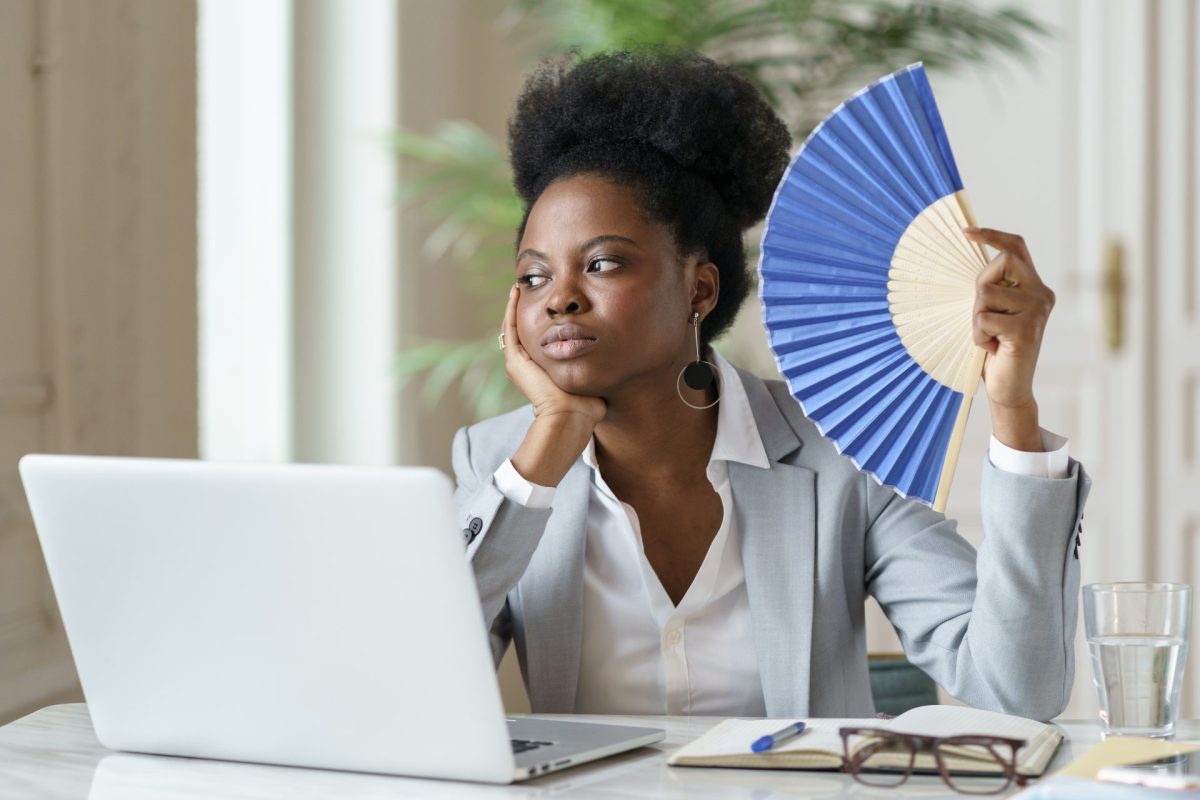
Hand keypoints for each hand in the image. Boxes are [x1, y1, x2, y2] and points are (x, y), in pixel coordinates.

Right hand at [502, 285, 605, 424]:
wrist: (571, 417)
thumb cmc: (586, 405)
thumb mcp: (590, 377)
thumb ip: (595, 365)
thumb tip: (614, 355)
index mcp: (542, 371)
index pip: (538, 341)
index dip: (541, 322)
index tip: (547, 304)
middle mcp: (526, 367)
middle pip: (522, 332)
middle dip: (525, 310)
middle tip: (525, 288)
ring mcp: (517, 363)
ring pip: (512, 327)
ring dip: (514, 306)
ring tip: (518, 286)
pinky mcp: (515, 360)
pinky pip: (510, 328)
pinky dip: (511, 309)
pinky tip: (515, 292)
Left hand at [963, 227, 1054, 451]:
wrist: (1009, 388)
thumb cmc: (996, 349)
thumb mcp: (993, 312)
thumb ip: (992, 288)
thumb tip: (970, 256)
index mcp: (1034, 287)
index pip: (1016, 248)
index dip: (992, 235)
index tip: (965, 232)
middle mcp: (1041, 294)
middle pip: (1000, 262)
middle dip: (980, 287)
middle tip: (983, 316)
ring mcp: (1036, 311)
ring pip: (985, 293)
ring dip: (976, 318)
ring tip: (990, 337)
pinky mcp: (1026, 329)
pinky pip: (983, 319)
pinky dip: (978, 336)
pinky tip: (992, 349)